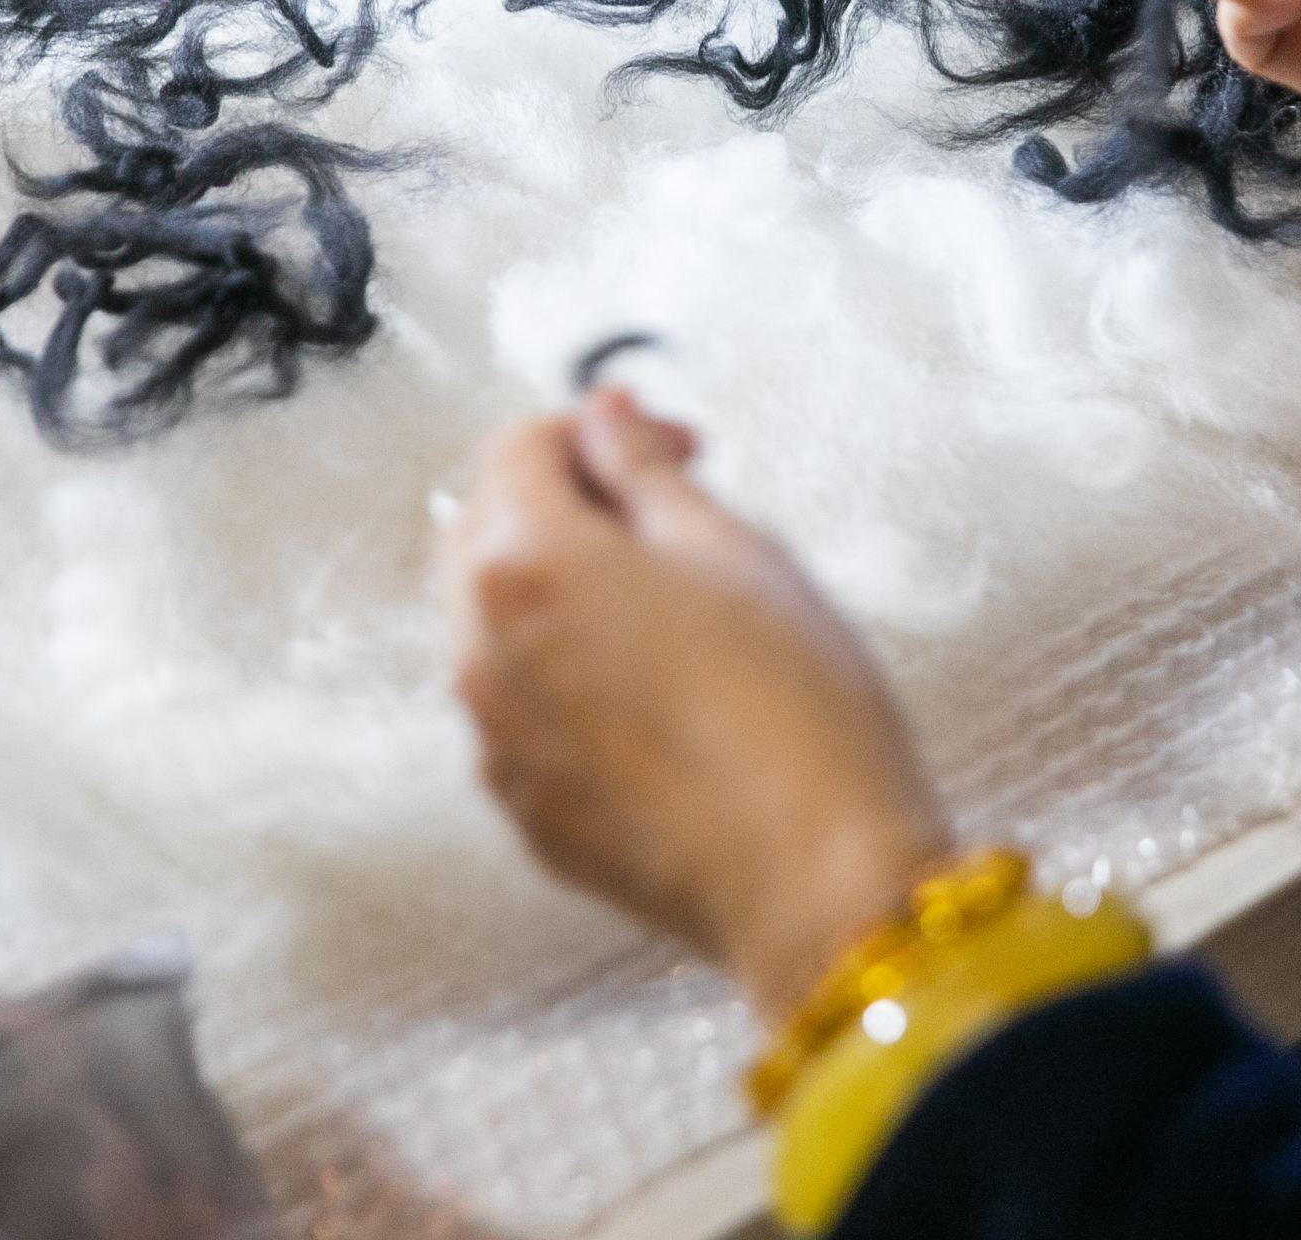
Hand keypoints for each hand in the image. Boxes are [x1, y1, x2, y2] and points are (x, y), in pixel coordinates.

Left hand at [440, 390, 953, 1021]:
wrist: (819, 880)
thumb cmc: (795, 713)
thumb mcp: (733, 548)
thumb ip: (646, 470)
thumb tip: (608, 421)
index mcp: (524, 567)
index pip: (521, 448)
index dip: (604, 428)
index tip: (672, 444)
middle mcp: (481, 653)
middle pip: (488, 529)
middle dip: (568, 501)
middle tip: (670, 510)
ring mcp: (496, 741)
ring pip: (497, 625)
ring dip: (563, 590)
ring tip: (674, 606)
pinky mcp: (527, 810)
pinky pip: (524, 712)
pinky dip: (569, 678)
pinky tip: (662, 690)